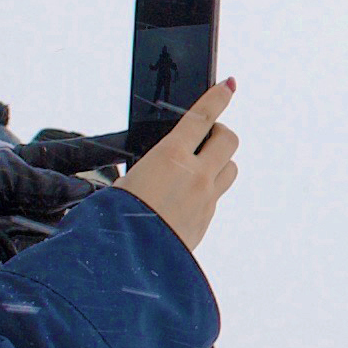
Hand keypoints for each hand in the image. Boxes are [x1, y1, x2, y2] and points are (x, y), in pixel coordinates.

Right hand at [115, 80, 239, 252]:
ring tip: (198, 166)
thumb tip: (164, 164)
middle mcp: (196, 176)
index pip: (203, 117)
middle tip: (205, 137)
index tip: (229, 85)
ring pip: (230, 168)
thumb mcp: (126, 180)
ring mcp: (206, 199)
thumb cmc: (116, 219)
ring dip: (219, 161)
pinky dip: (207, 189)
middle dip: (220, 132)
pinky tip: (185, 197)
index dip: (218, 97)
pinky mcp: (207, 220)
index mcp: (171, 157)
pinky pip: (216, 195)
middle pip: (229, 140)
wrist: (128, 263)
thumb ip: (154, 165)